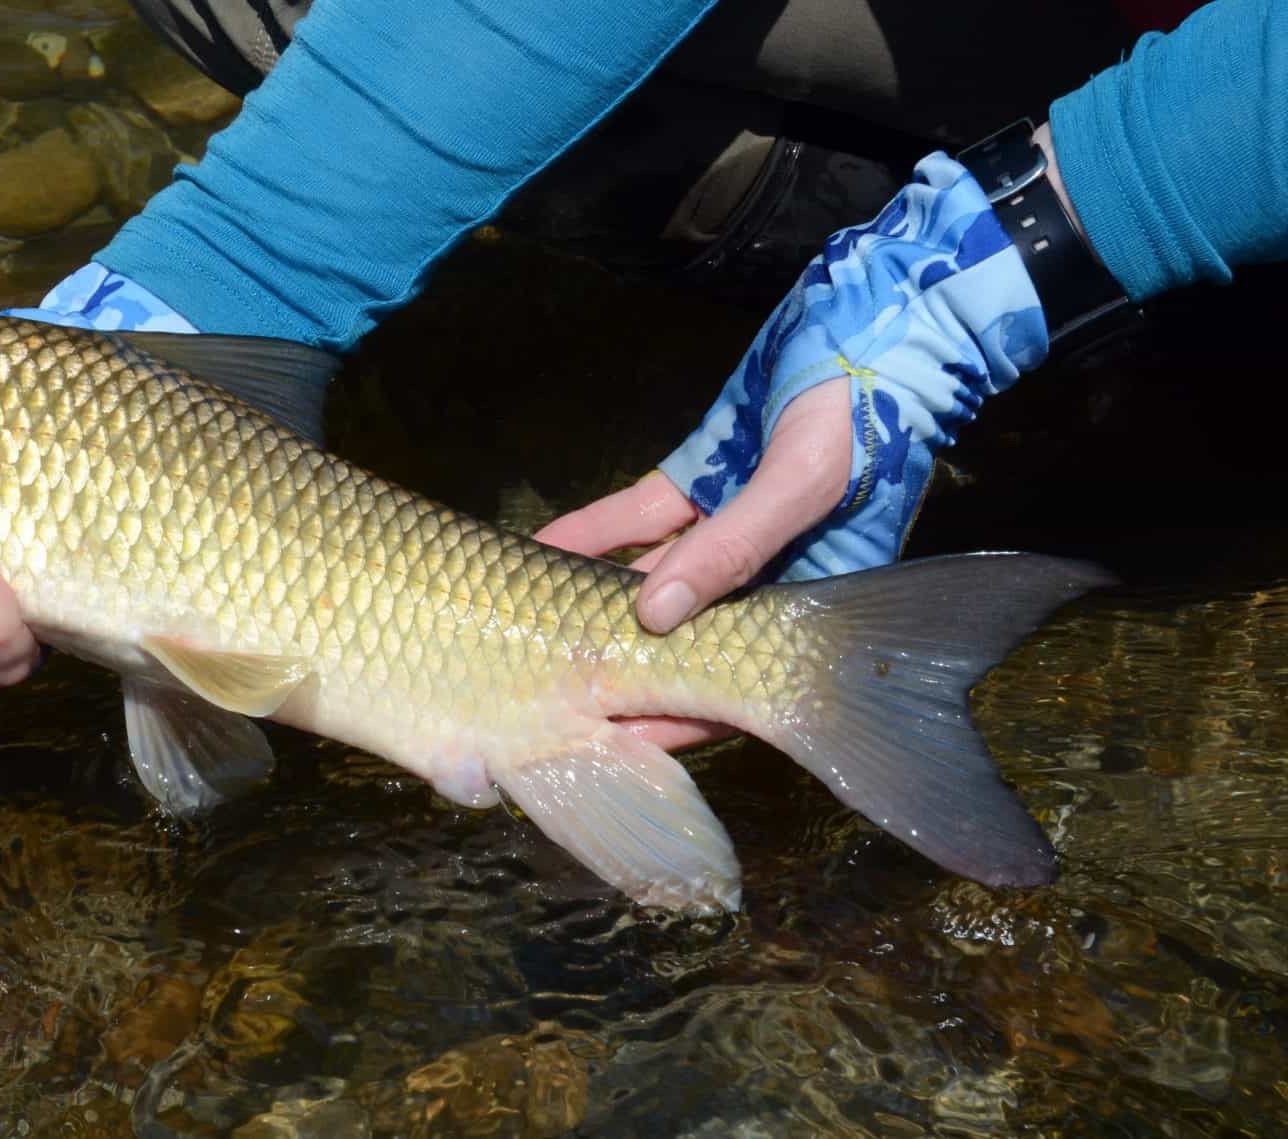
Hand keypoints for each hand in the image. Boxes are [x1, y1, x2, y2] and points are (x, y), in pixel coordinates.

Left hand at [537, 151, 1051, 747]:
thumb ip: (732, 547)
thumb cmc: (865, 408)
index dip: (668, 712)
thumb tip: (654, 614)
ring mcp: (724, 527)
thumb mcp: (803, 481)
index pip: (727, 680)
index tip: (606, 743)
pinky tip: (533, 551)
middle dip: (614, 668)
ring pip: (646, 581)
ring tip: (517, 631)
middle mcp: (762, 578)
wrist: (878, 318)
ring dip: (587, 601)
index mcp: (807, 604)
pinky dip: (590, 535)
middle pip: (676, 640)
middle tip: (539, 697)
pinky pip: (634, 521)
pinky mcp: (699, 480)